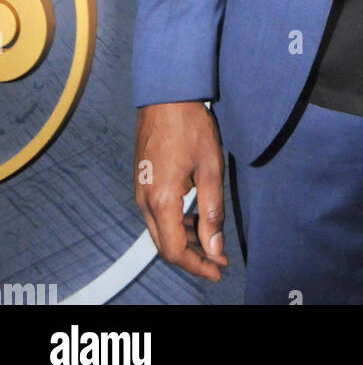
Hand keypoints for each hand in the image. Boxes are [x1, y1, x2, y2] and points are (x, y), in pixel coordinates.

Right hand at [134, 101, 227, 280]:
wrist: (165, 96)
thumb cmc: (189, 125)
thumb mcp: (210, 167)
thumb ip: (212, 210)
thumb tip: (214, 246)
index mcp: (161, 200)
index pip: (175, 251)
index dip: (197, 265)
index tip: (218, 268)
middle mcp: (145, 201)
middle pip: (165, 246)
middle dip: (192, 258)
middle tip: (218, 260)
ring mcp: (141, 192)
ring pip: (160, 232)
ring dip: (185, 241)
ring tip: (212, 241)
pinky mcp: (143, 183)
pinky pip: (157, 215)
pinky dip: (176, 225)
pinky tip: (195, 219)